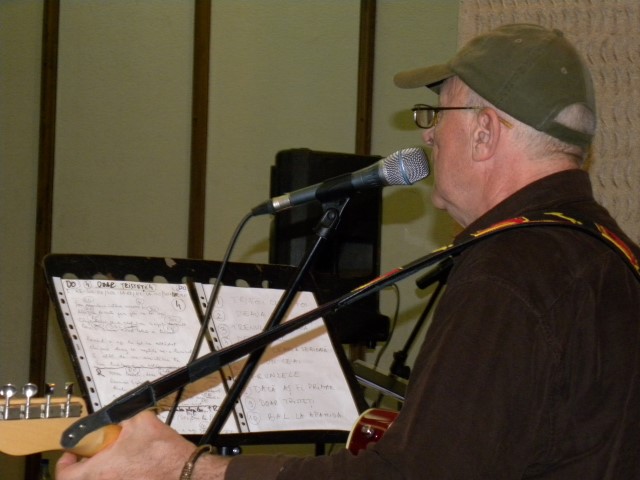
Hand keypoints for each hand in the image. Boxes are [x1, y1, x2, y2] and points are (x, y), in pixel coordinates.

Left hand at [56, 410, 197, 479]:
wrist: (186, 472)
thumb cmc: (165, 455)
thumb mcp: (141, 422)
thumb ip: (122, 419)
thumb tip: (117, 418)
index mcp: (101, 471)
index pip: (65, 474)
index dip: (65, 461)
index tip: (73, 453)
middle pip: (83, 478)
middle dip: (86, 465)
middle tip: (96, 453)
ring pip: (101, 479)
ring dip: (104, 470)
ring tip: (118, 458)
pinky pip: (118, 479)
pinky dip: (120, 473)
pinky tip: (134, 465)